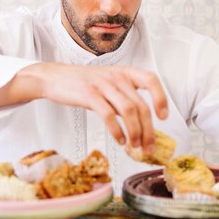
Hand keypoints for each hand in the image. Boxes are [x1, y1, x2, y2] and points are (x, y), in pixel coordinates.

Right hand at [19, 62, 168, 152]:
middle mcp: (116, 76)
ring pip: (129, 111)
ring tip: (134, 146)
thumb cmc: (83, 82)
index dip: (161, 98)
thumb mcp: (109, 83)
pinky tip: (119, 140)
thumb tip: (141, 121)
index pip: (151, 80)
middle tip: (148, 146)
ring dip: (135, 133)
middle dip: (148, 130)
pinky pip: (109, 115)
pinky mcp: (89, 95)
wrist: (55, 77)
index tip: (163, 116)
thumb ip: (125, 97)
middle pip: (141, 105)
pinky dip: (117, 131)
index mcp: (124, 72)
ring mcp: (103, 85)